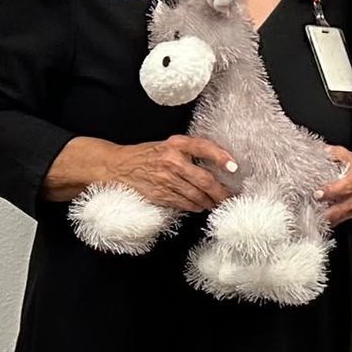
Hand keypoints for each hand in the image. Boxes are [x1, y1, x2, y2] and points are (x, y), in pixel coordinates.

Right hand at [92, 135, 237, 212]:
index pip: (204, 147)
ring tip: (218, 203)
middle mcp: (172, 161)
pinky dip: (196, 206)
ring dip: (210, 202)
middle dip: (221, 191)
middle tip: (231, 197)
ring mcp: (165, 179)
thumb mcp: (168, 145)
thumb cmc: (147, 155)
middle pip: (204, 179)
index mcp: (176, 144)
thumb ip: (189, 151)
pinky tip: (201, 206)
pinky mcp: (160, 195)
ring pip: (196, 195)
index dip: (221, 157)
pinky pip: (184, 204)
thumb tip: (218, 164)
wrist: (117, 166)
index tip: (234, 167)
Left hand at [317, 145, 351, 224]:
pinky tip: (319, 220)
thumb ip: (332, 153)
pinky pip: (340, 220)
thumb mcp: (346, 155)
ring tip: (312, 217)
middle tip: (311, 209)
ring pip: (340, 216)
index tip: (317, 193)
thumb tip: (318, 151)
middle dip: (325, 210)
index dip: (331, 191)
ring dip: (326, 218)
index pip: (345, 187)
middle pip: (341, 207)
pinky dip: (330, 221)